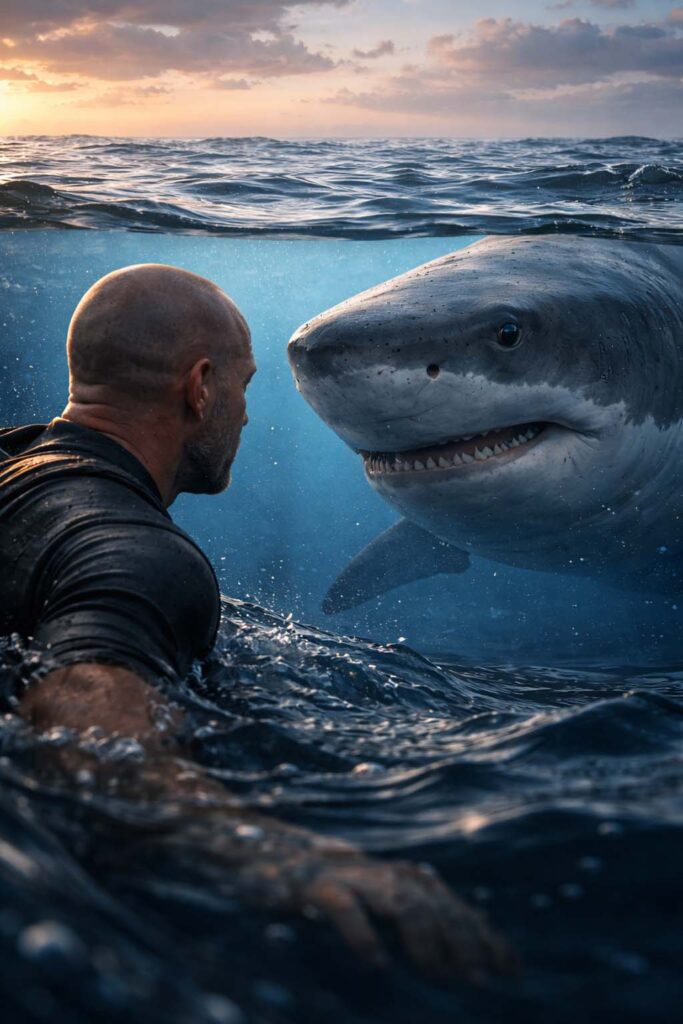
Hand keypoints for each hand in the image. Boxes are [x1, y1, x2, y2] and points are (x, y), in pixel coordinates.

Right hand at [233, 838, 514, 981]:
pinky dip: (363, 933)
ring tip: (441, 975)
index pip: (457, 910)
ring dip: (425, 939)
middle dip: (463, 942)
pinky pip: (344, 907)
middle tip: (481, 982)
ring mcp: (353, 878)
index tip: (514, 972)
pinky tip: (377, 963)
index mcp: (408, 881)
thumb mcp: (384, 909)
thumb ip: (421, 927)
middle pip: (437, 905)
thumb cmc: (337, 891)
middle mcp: (387, 875)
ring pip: (400, 902)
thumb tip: (470, 963)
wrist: (272, 857)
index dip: (487, 939)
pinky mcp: (316, 887)